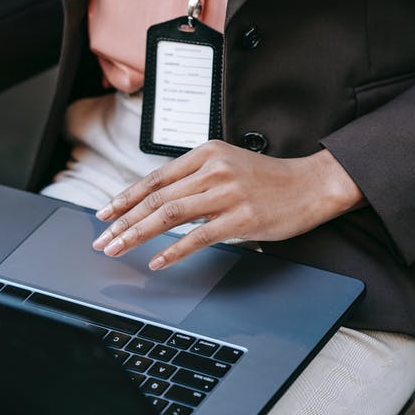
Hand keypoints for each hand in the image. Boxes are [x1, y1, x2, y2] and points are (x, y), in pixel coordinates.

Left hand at [91, 141, 365, 269]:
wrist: (312, 184)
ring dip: (138, 234)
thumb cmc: (269, 179)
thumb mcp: (228, 164)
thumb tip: (159, 201)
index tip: (105, 214)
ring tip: (117, 248)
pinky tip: (156, 261)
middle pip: (156, 198)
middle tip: (102, 239)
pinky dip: (173, 251)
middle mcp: (213, 170)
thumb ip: (196, 178)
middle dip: (123, 221)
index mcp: (206, 153)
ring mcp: (227, 194)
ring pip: (170, 215)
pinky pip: (198, 237)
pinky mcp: (241, 219)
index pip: (155, 178)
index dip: (126, 198)